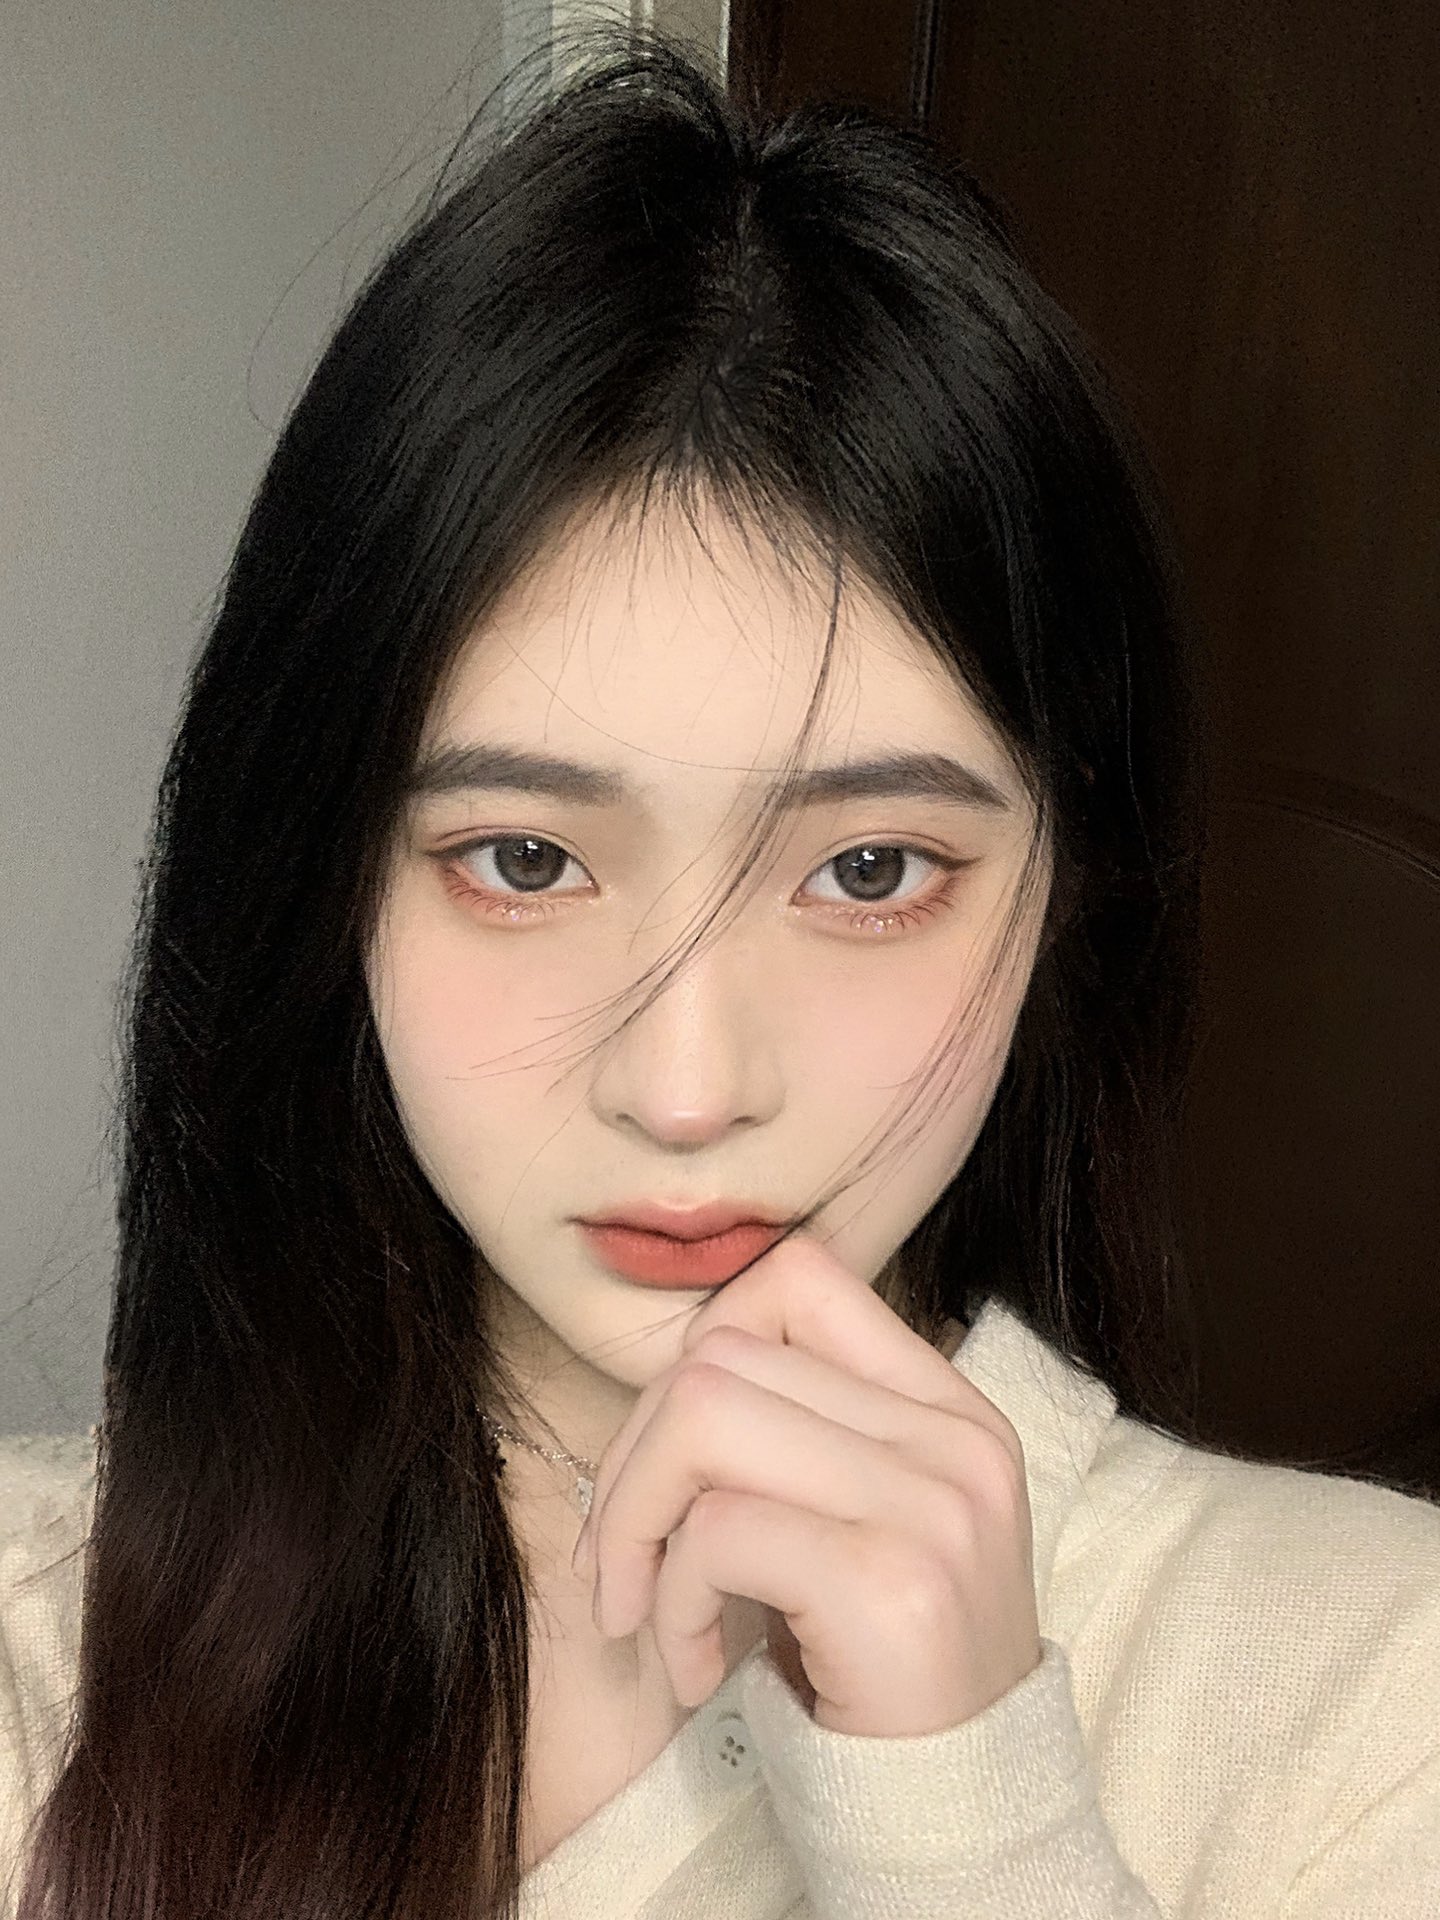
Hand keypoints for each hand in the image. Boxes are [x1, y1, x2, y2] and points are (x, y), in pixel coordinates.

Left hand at [571, 1232, 1042, 1736]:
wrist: (963, 1815)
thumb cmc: (878, 1670)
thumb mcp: (858, 1523)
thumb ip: (791, 1436)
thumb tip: (662, 1388)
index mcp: (947, 1408)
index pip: (798, 1280)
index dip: (704, 1349)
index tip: (676, 1454)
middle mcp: (952, 1437)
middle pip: (720, 1354)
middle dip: (633, 1456)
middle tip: (622, 1559)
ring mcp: (932, 1502)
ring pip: (702, 1417)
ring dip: (635, 1521)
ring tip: (647, 1608)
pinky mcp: (888, 1579)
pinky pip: (712, 1531)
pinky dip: (669, 1599)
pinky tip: (693, 1665)